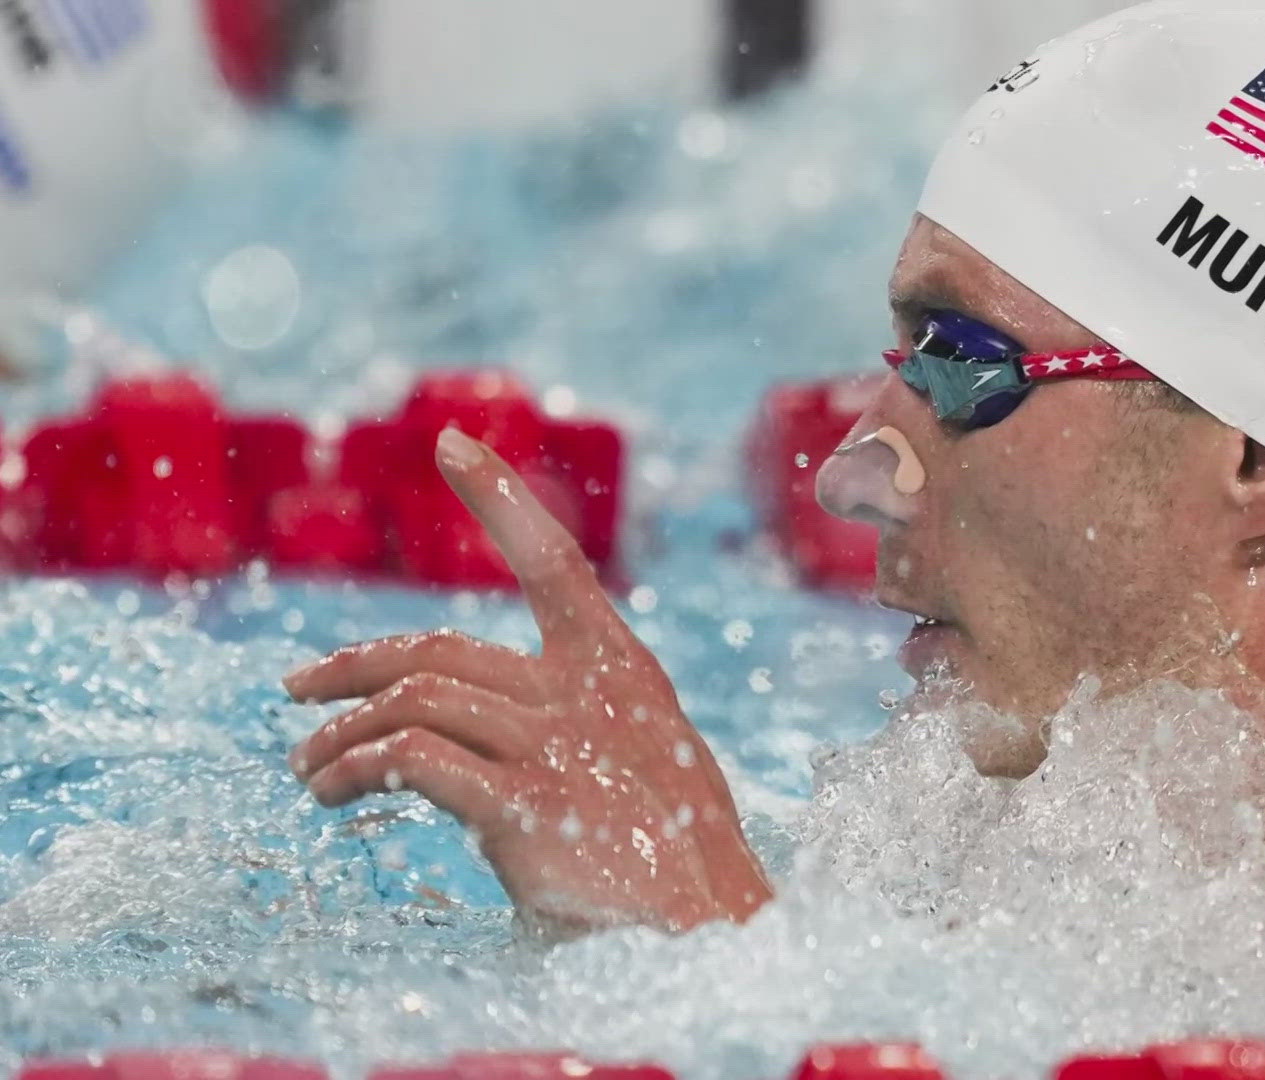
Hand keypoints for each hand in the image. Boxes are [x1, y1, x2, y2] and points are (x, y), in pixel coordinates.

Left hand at [284, 427, 772, 934]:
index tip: (454, 445)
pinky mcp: (522, 803)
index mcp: (619, 671)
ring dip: (341, 735)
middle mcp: (583, 693)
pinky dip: (358, 768)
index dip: (502, 498)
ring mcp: (554, 744)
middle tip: (298, 690)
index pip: (554, 561)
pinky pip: (411, 762)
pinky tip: (334, 794)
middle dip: (352, 665)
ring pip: (412, 703)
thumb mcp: (648, 764)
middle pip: (438, 649)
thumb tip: (494, 734)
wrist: (707, 924)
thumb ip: (582, 729)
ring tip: (309, 771)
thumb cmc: (679, 856)